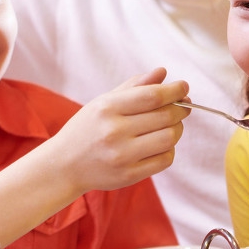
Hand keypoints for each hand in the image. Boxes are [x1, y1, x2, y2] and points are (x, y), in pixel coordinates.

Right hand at [48, 69, 189, 193]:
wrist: (64, 165)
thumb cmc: (88, 128)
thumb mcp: (104, 102)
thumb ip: (135, 86)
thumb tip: (163, 73)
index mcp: (107, 108)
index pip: (152, 96)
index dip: (174, 90)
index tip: (183, 87)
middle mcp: (114, 131)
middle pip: (166, 117)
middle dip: (180, 110)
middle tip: (182, 107)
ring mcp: (122, 155)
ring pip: (169, 138)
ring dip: (177, 129)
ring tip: (170, 126)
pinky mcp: (129, 175)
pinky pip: (165, 160)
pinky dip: (169, 149)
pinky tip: (160, 144)